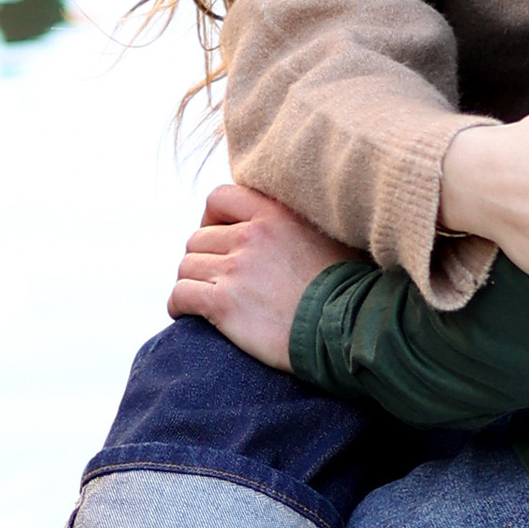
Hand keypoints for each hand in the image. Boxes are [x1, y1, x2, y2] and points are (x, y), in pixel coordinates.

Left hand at [167, 183, 353, 369]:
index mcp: (275, 214)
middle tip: (217, 280)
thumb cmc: (350, 291)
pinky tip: (187, 315)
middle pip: (198, 239)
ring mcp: (235, 269)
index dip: (212, 218)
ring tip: (204, 300)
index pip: (220, 198)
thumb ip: (303, 225)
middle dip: (203, 259)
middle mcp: (251, 236)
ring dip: (192, 283)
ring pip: (186, 267)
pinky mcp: (223, 303)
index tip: (220, 237)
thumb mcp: (331, 239)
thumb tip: (297, 229)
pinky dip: (178, 306)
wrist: (350, 329)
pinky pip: (180, 296)